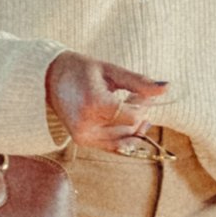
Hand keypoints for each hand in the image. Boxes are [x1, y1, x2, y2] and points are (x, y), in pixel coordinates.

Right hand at [45, 52, 169, 154]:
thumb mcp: (111, 71)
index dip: (144, 106)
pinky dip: (124, 135)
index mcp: (94, 104)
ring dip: (133, 126)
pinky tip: (124, 120)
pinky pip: (113, 146)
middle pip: (130, 129)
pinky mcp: (82, 141)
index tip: (141, 93)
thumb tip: (167, 88)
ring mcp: (84, 136)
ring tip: (127, 106)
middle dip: (139, 115)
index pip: (133, 116)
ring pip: (124, 140)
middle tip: (134, 96)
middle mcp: (87, 124)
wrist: (48, 80)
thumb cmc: (80, 70)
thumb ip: (139, 82)